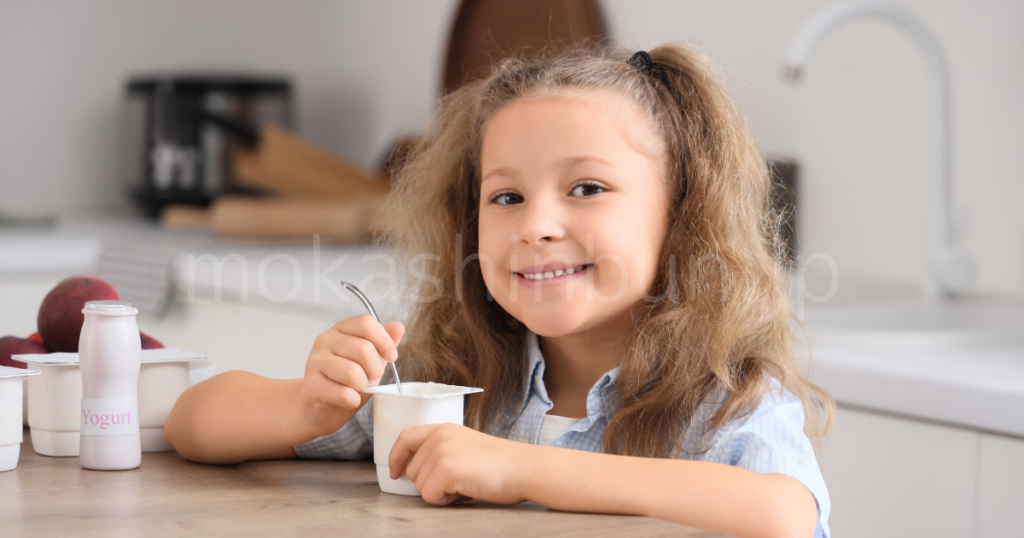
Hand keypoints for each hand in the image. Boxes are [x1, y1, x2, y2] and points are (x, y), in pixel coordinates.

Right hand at [297, 315, 403, 436]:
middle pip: (363, 349)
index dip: (384, 341)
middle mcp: (325, 340)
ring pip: (353, 373)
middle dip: (375, 370)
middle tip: (371, 379)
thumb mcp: (369, 360)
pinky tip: (347, 399)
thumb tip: (398, 327)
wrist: (319, 407)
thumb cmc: (345, 381)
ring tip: (357, 388)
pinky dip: (352, 400)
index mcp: (340, 329)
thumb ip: (383, 343)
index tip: (392, 356)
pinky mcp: (311, 385)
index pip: (366, 323)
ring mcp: (315, 362)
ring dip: (362, 386)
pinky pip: (344, 393)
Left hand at [388, 423, 531, 505]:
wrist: (523, 468)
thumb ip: (440, 450)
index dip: (396, 457)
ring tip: (465, 483)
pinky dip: (445, 500)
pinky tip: (465, 490)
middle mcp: (439, 436)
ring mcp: (441, 452)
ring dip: (439, 492)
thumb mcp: (465, 445)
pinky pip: (429, 496)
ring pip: (419, 485)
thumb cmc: (500, 463)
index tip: (395, 472)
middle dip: (430, 482)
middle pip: (412, 470)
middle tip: (459, 480)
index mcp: (443, 428)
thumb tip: (413, 471)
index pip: (405, 437)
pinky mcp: (445, 470)